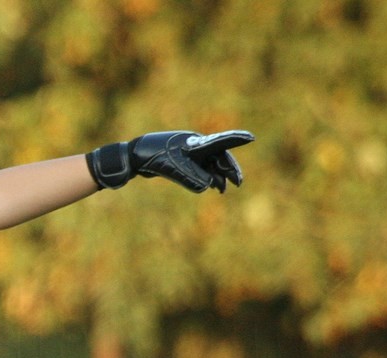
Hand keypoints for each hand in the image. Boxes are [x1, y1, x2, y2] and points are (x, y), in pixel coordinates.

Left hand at [86, 129, 253, 192]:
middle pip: (218, 156)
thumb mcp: (174, 170)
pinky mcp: (183, 159)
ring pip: (210, 164)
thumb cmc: (154, 158)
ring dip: (217, 176)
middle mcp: (195, 145)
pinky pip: (201, 168)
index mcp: (196, 143)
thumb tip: (208, 187)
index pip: (220, 141)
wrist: (135, 156)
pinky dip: (207, 177)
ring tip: (223, 190)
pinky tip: (211, 186)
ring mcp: (189, 152)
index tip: (251, 137)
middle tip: (238, 183)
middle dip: (229, 170)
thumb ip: (192, 179)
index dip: (236, 140)